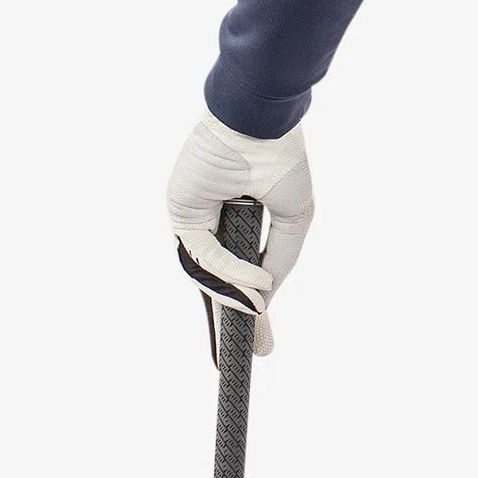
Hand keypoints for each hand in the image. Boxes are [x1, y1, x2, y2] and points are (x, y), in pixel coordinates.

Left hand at [166, 108, 313, 356]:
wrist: (259, 120)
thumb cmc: (280, 157)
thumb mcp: (296, 214)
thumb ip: (282, 256)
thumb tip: (266, 296)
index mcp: (241, 219)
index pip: (241, 271)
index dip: (253, 304)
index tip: (264, 341)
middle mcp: (215, 224)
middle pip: (219, 283)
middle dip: (231, 323)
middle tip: (248, 357)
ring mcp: (196, 221)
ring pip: (211, 277)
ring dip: (230, 310)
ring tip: (252, 342)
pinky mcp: (181, 215)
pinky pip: (205, 256)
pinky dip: (232, 274)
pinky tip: (258, 292)